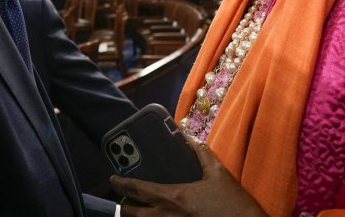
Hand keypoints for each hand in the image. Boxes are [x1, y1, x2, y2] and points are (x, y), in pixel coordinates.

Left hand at [110, 139, 266, 216]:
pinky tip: (156, 216)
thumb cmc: (232, 202)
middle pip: (131, 214)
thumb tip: (187, 136)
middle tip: (122, 197)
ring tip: (136, 208)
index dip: (121, 183)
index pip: (137, 189)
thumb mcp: (217, 172)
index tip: (113, 178)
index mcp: (174, 197)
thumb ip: (200, 152)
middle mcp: (167, 216)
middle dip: (122, 206)